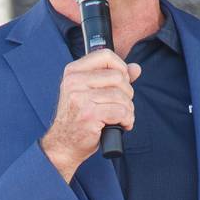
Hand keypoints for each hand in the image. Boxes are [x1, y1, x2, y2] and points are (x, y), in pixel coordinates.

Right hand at [40, 50, 139, 179]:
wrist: (64, 144)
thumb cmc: (78, 118)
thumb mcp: (91, 92)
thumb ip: (113, 78)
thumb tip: (136, 68)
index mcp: (74, 72)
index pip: (106, 55)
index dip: (121, 67)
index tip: (122, 82)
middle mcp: (74, 82)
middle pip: (118, 77)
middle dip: (127, 93)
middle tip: (121, 106)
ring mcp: (81, 98)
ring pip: (122, 96)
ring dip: (128, 110)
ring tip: (121, 118)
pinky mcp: (90, 115)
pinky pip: (121, 112)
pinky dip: (127, 120)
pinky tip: (121, 125)